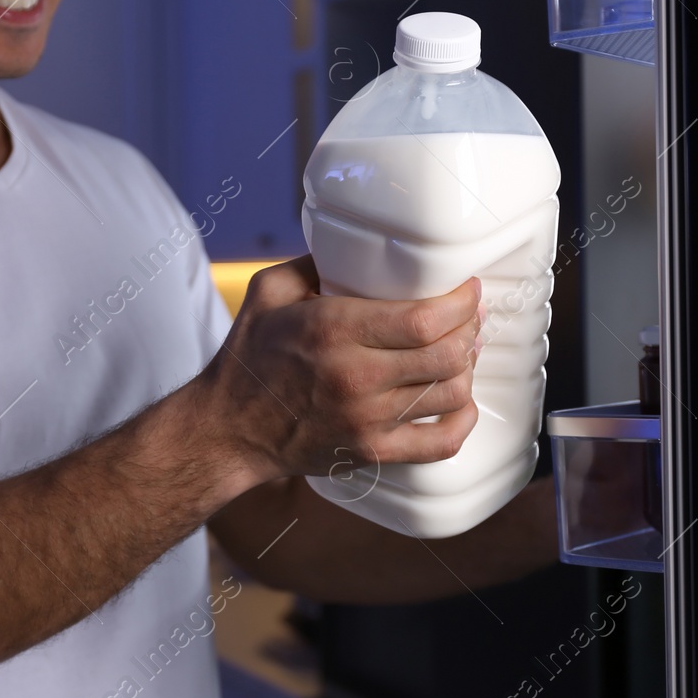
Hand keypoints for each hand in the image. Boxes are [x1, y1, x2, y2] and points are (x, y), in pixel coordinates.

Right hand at [195, 255, 481, 492]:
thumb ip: (314, 262)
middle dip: (469, 329)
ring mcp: (366, 420)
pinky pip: (442, 442)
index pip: (424, 320)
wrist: (227, 430)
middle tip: (467, 316)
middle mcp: (355, 377)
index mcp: (332, 330)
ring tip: (460, 351)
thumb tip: (359, 244)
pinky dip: (463, 420)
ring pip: (450, 393)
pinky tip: (459, 401)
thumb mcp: (268, 291)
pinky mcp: (372, 453)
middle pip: (446, 354)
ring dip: (466, 368)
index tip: (467, 289)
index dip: (461, 303)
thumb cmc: (248, 357)